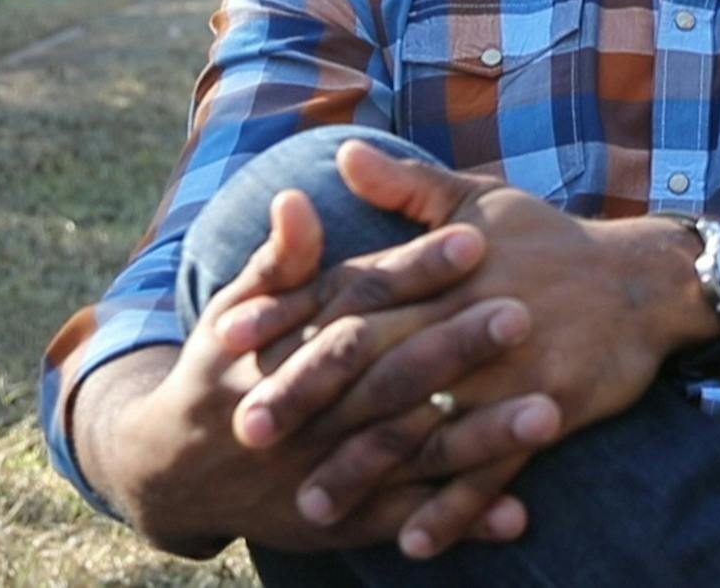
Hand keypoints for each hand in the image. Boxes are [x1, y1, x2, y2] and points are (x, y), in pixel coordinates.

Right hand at [97, 189, 549, 557]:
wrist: (171, 471)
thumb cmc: (217, 369)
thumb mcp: (236, 310)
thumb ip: (277, 259)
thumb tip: (297, 197)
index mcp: (289, 347)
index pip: (361, 300)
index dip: (417, 270)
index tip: (476, 239)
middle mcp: (312, 412)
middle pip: (393, 374)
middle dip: (458, 347)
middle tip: (524, 315)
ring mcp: (329, 470)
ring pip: (411, 451)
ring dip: (480, 438)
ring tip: (548, 413)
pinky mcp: (343, 521)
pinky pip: (409, 521)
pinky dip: (462, 519)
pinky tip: (517, 515)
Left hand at [232, 142, 697, 555]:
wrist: (647, 282)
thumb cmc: (555, 242)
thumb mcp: (484, 201)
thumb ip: (410, 186)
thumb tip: (342, 153)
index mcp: (446, 267)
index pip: (354, 288)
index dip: (290, 311)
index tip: (228, 338)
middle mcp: (470, 316)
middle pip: (375, 360)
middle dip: (308, 397)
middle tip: (246, 432)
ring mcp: (510, 369)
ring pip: (426, 423)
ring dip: (365, 469)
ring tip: (312, 506)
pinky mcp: (549, 409)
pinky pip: (493, 467)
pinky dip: (452, 507)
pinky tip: (410, 540)